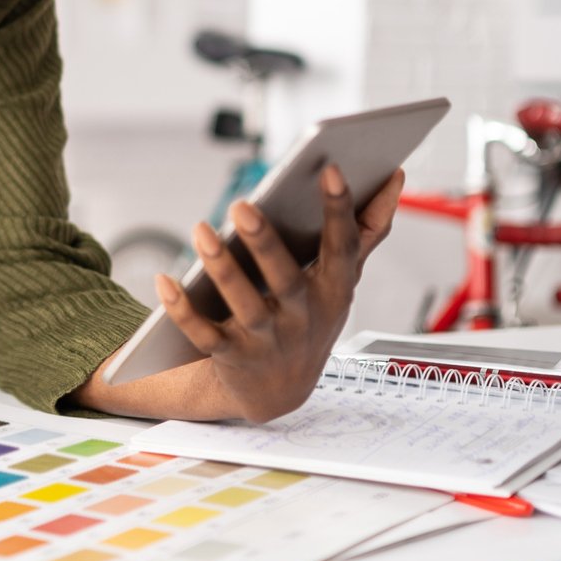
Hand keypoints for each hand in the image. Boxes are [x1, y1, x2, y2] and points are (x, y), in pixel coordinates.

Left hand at [150, 166, 404, 422]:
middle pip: (285, 278)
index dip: (339, 210)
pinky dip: (181, 309)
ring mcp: (266, 340)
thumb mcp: (344, 280)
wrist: (279, 392)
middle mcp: (302, 317)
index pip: (342, 247)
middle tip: (241, 204)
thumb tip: (396, 176)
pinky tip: (163, 279)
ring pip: (243, 306)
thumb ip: (368, 229)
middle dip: (265, 243)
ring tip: (201, 230)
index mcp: (333, 291)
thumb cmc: (311, 317)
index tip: (330, 168)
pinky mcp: (229, 356)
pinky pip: (203, 334)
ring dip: (222, 269)